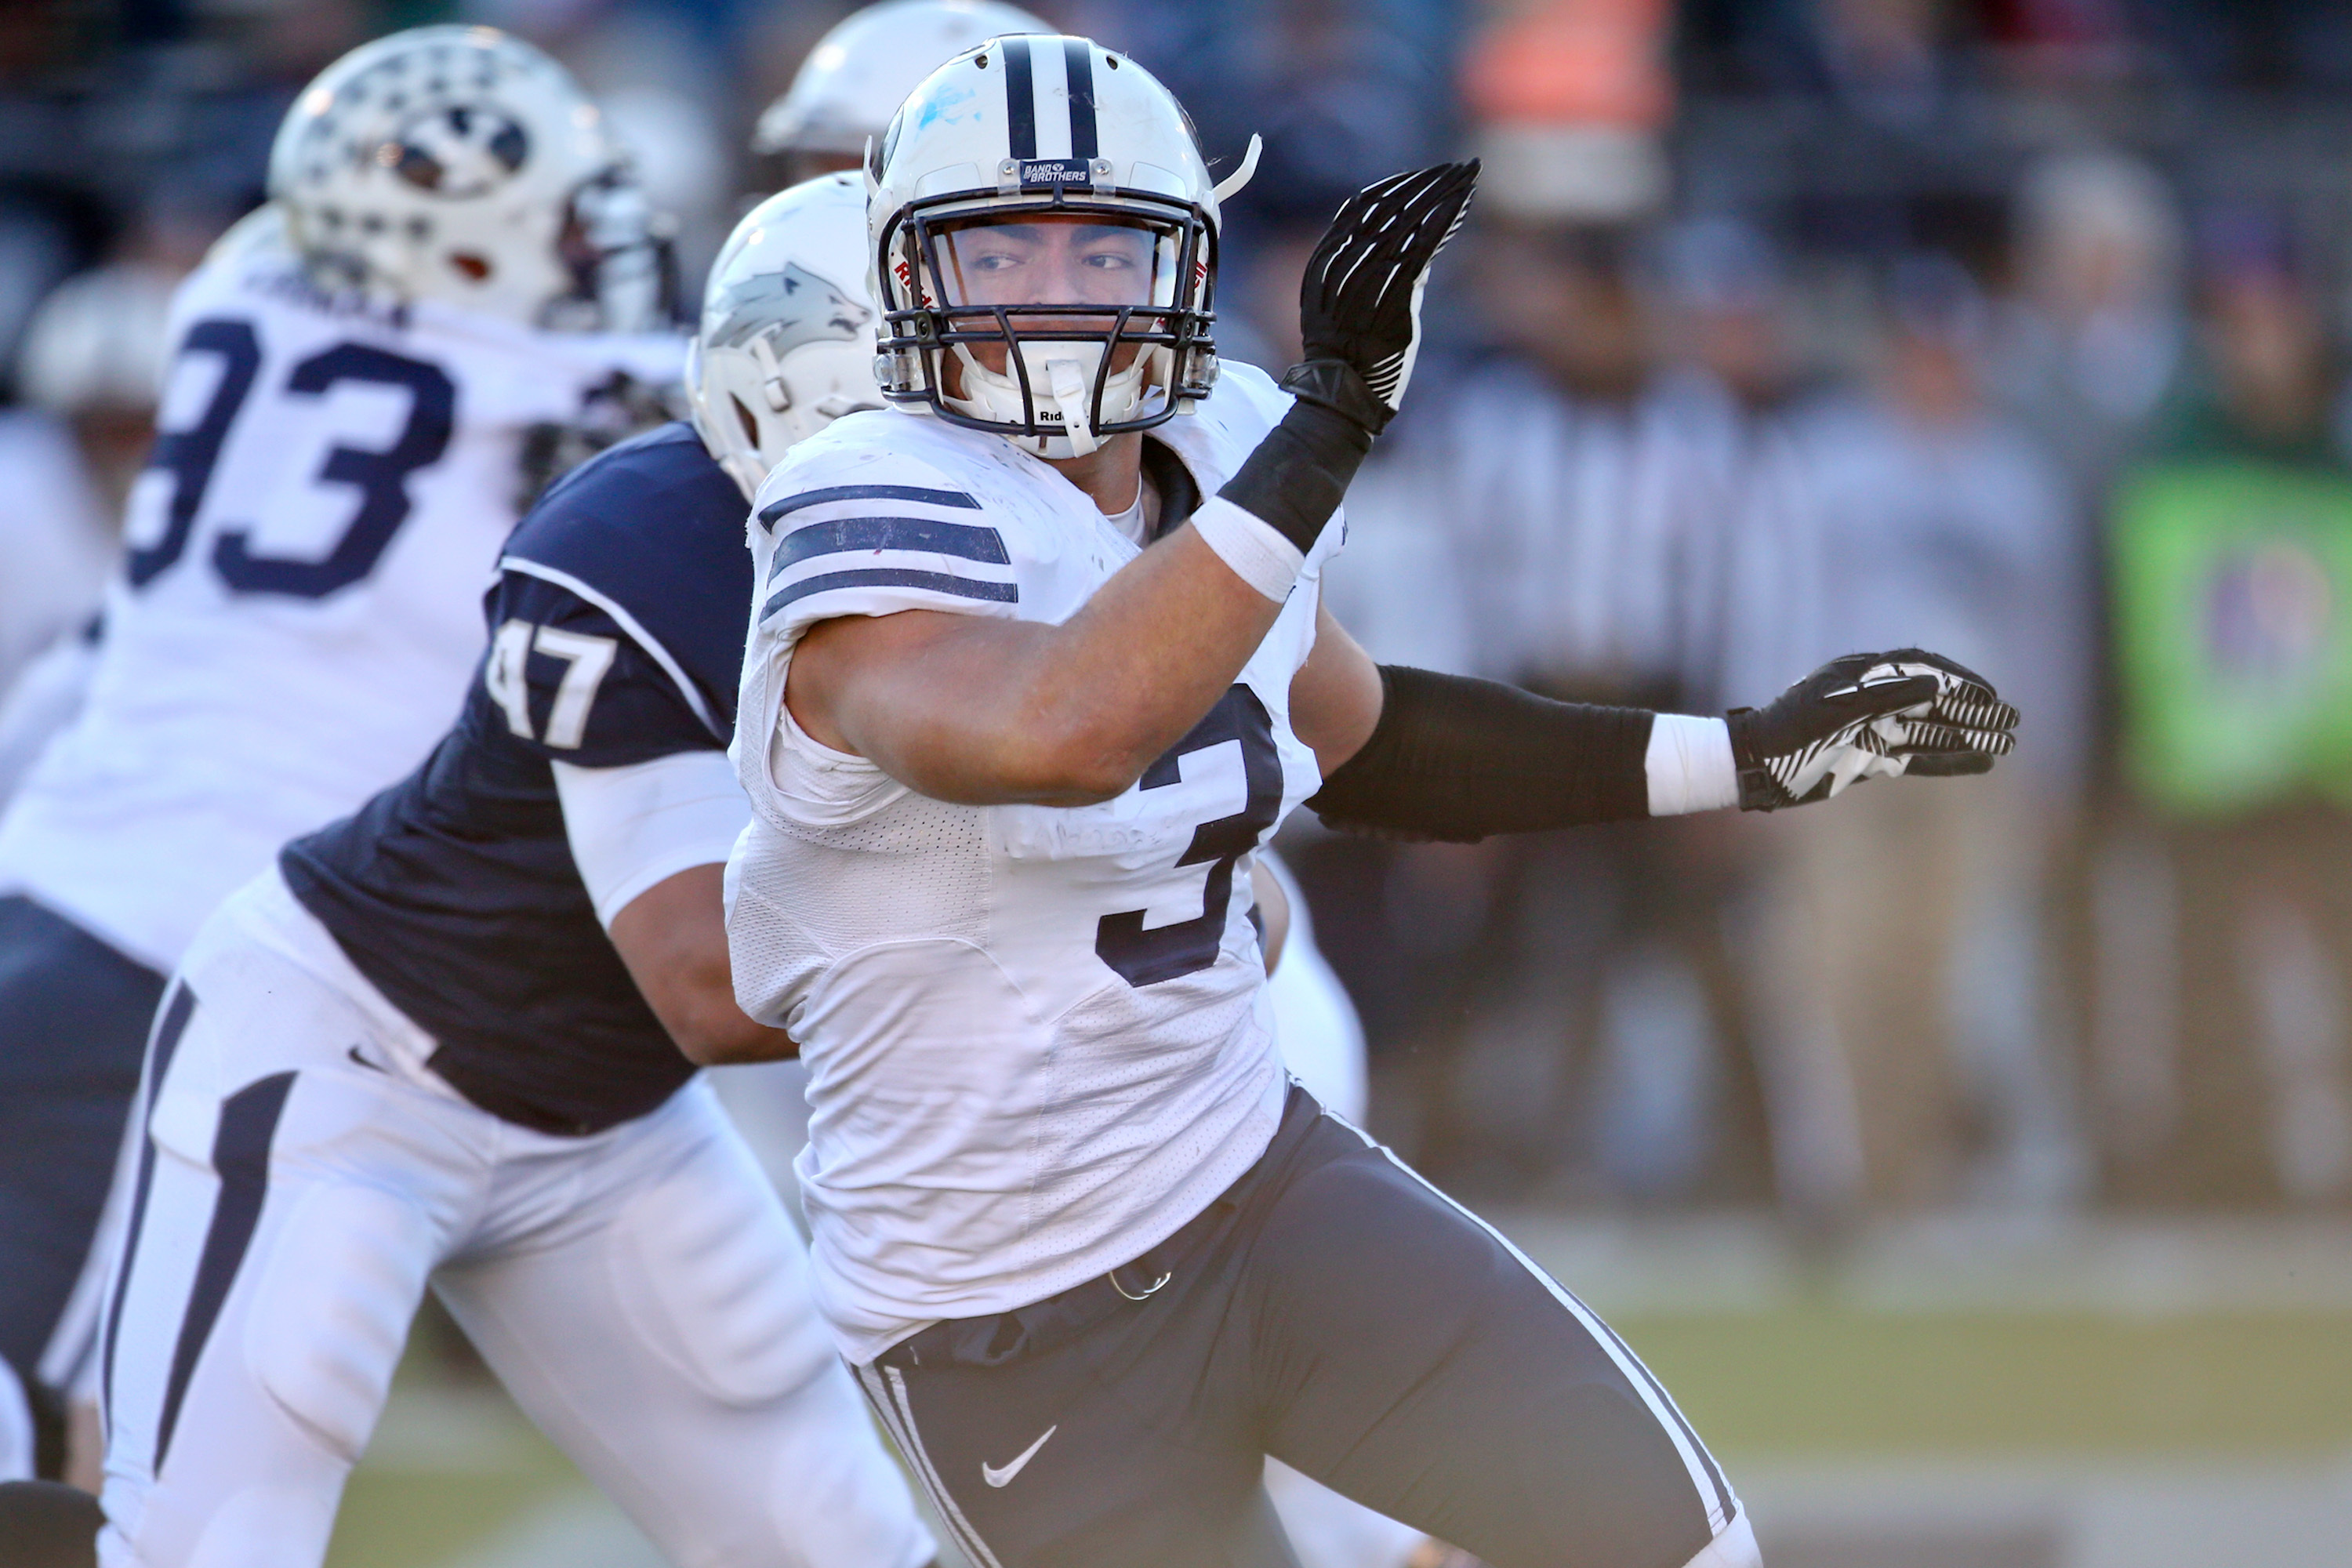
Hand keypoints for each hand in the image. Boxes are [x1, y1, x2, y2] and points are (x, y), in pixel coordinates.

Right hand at [1281, 160, 1479, 436]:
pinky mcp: (1395, 290)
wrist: (1344, 390)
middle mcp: (1347, 259)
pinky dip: (1444, 219)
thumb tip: (1414, 242)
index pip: (1365, 206)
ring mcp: (1369, 274)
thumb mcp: (1348, 302)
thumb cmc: (1351, 353)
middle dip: (1429, 182)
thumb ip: (1377, 268)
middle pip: (1392, 205)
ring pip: (1411, 219)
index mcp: (1329, 258)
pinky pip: (1423, 244)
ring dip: (1443, 194)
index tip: (1426, 174)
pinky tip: (1462, 202)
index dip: (1399, 185)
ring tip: (1467, 176)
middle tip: (1459, 167)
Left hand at [1726, 650, 2018, 810]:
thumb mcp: (1834, 711)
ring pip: (1930, 729)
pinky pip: (1916, 757)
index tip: (1990, 693)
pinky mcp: (1869, 758)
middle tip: (2012, 720)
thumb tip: (1932, 683)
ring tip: (2006, 743)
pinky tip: (1979, 764)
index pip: (1922, 667)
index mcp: (1862, 675)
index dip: (1959, 678)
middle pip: (1933, 699)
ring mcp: (1873, 729)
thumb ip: (1883, 696)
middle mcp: (1872, 699)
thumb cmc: (1787, 733)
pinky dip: (1947, 760)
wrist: (1753, 767)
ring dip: (1968, 735)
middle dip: (1973, 708)